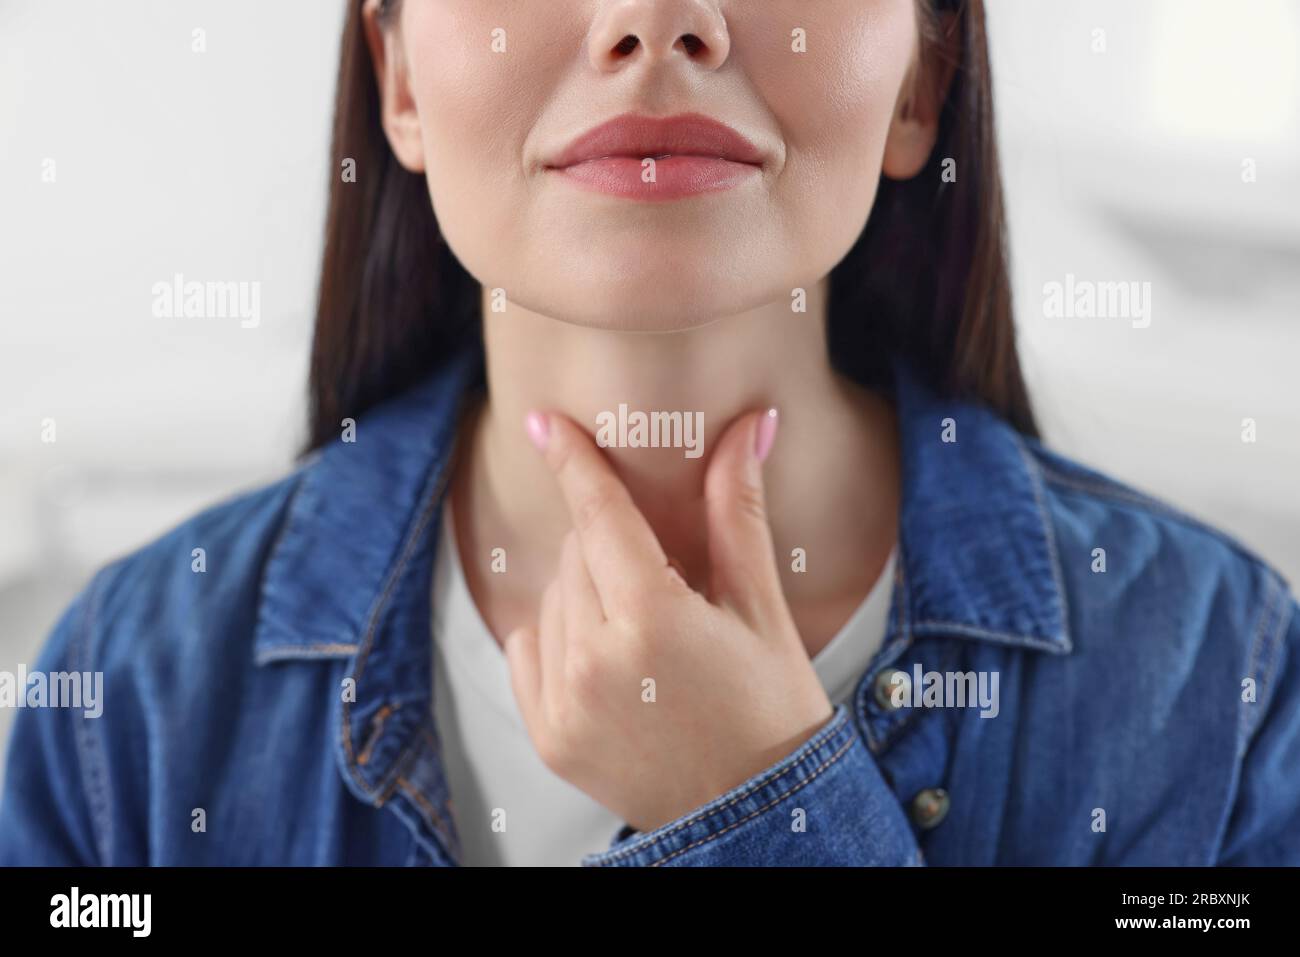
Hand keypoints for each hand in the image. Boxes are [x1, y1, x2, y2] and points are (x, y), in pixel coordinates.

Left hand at [503, 407, 833, 832]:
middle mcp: (597, 662)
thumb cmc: (771, 710)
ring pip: (554, 599)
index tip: (545, 422)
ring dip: (590, 595)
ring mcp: (567, 704)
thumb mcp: (761, 609)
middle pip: (579, 554)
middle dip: (615, 550)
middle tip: (668, 585)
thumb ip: (739, 513)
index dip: (575, 462)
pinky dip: (558, 638)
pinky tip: (607, 658)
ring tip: (647, 636)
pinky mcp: (550, 737)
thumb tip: (751, 425)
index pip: (600, 516)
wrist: (755, 816)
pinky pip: (528, 648)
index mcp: (654, 619)